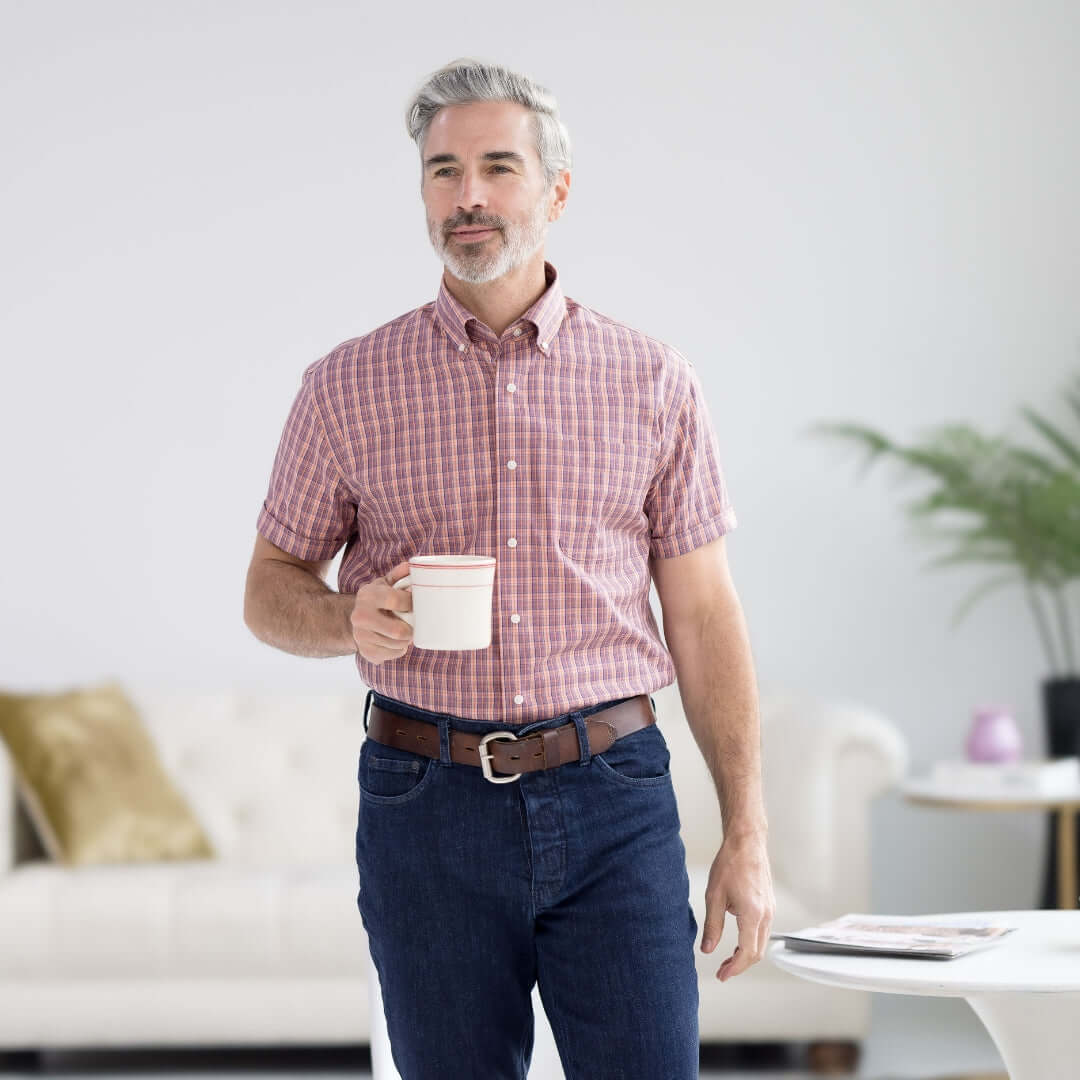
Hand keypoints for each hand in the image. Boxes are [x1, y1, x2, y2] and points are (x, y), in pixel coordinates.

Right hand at [349, 562, 413, 662]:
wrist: (354, 621)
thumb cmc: (376, 600)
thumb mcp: (384, 584)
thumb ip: (398, 574)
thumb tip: (411, 566)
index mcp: (367, 596)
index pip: (394, 600)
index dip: (411, 603)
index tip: (416, 603)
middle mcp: (360, 617)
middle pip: (397, 631)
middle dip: (411, 628)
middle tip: (414, 624)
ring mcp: (361, 637)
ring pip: (398, 644)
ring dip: (407, 639)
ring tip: (404, 631)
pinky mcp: (366, 652)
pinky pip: (394, 654)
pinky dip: (400, 648)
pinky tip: (395, 640)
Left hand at [699, 831, 774, 981]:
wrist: (746, 842)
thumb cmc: (730, 864)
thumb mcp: (714, 896)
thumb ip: (712, 926)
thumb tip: (707, 949)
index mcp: (753, 915)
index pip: (747, 953)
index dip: (734, 968)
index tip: (722, 975)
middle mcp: (766, 915)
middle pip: (757, 952)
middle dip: (740, 966)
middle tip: (723, 971)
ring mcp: (770, 910)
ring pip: (762, 943)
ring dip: (746, 955)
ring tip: (728, 960)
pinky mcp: (769, 904)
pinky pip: (763, 931)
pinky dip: (752, 942)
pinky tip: (738, 941)